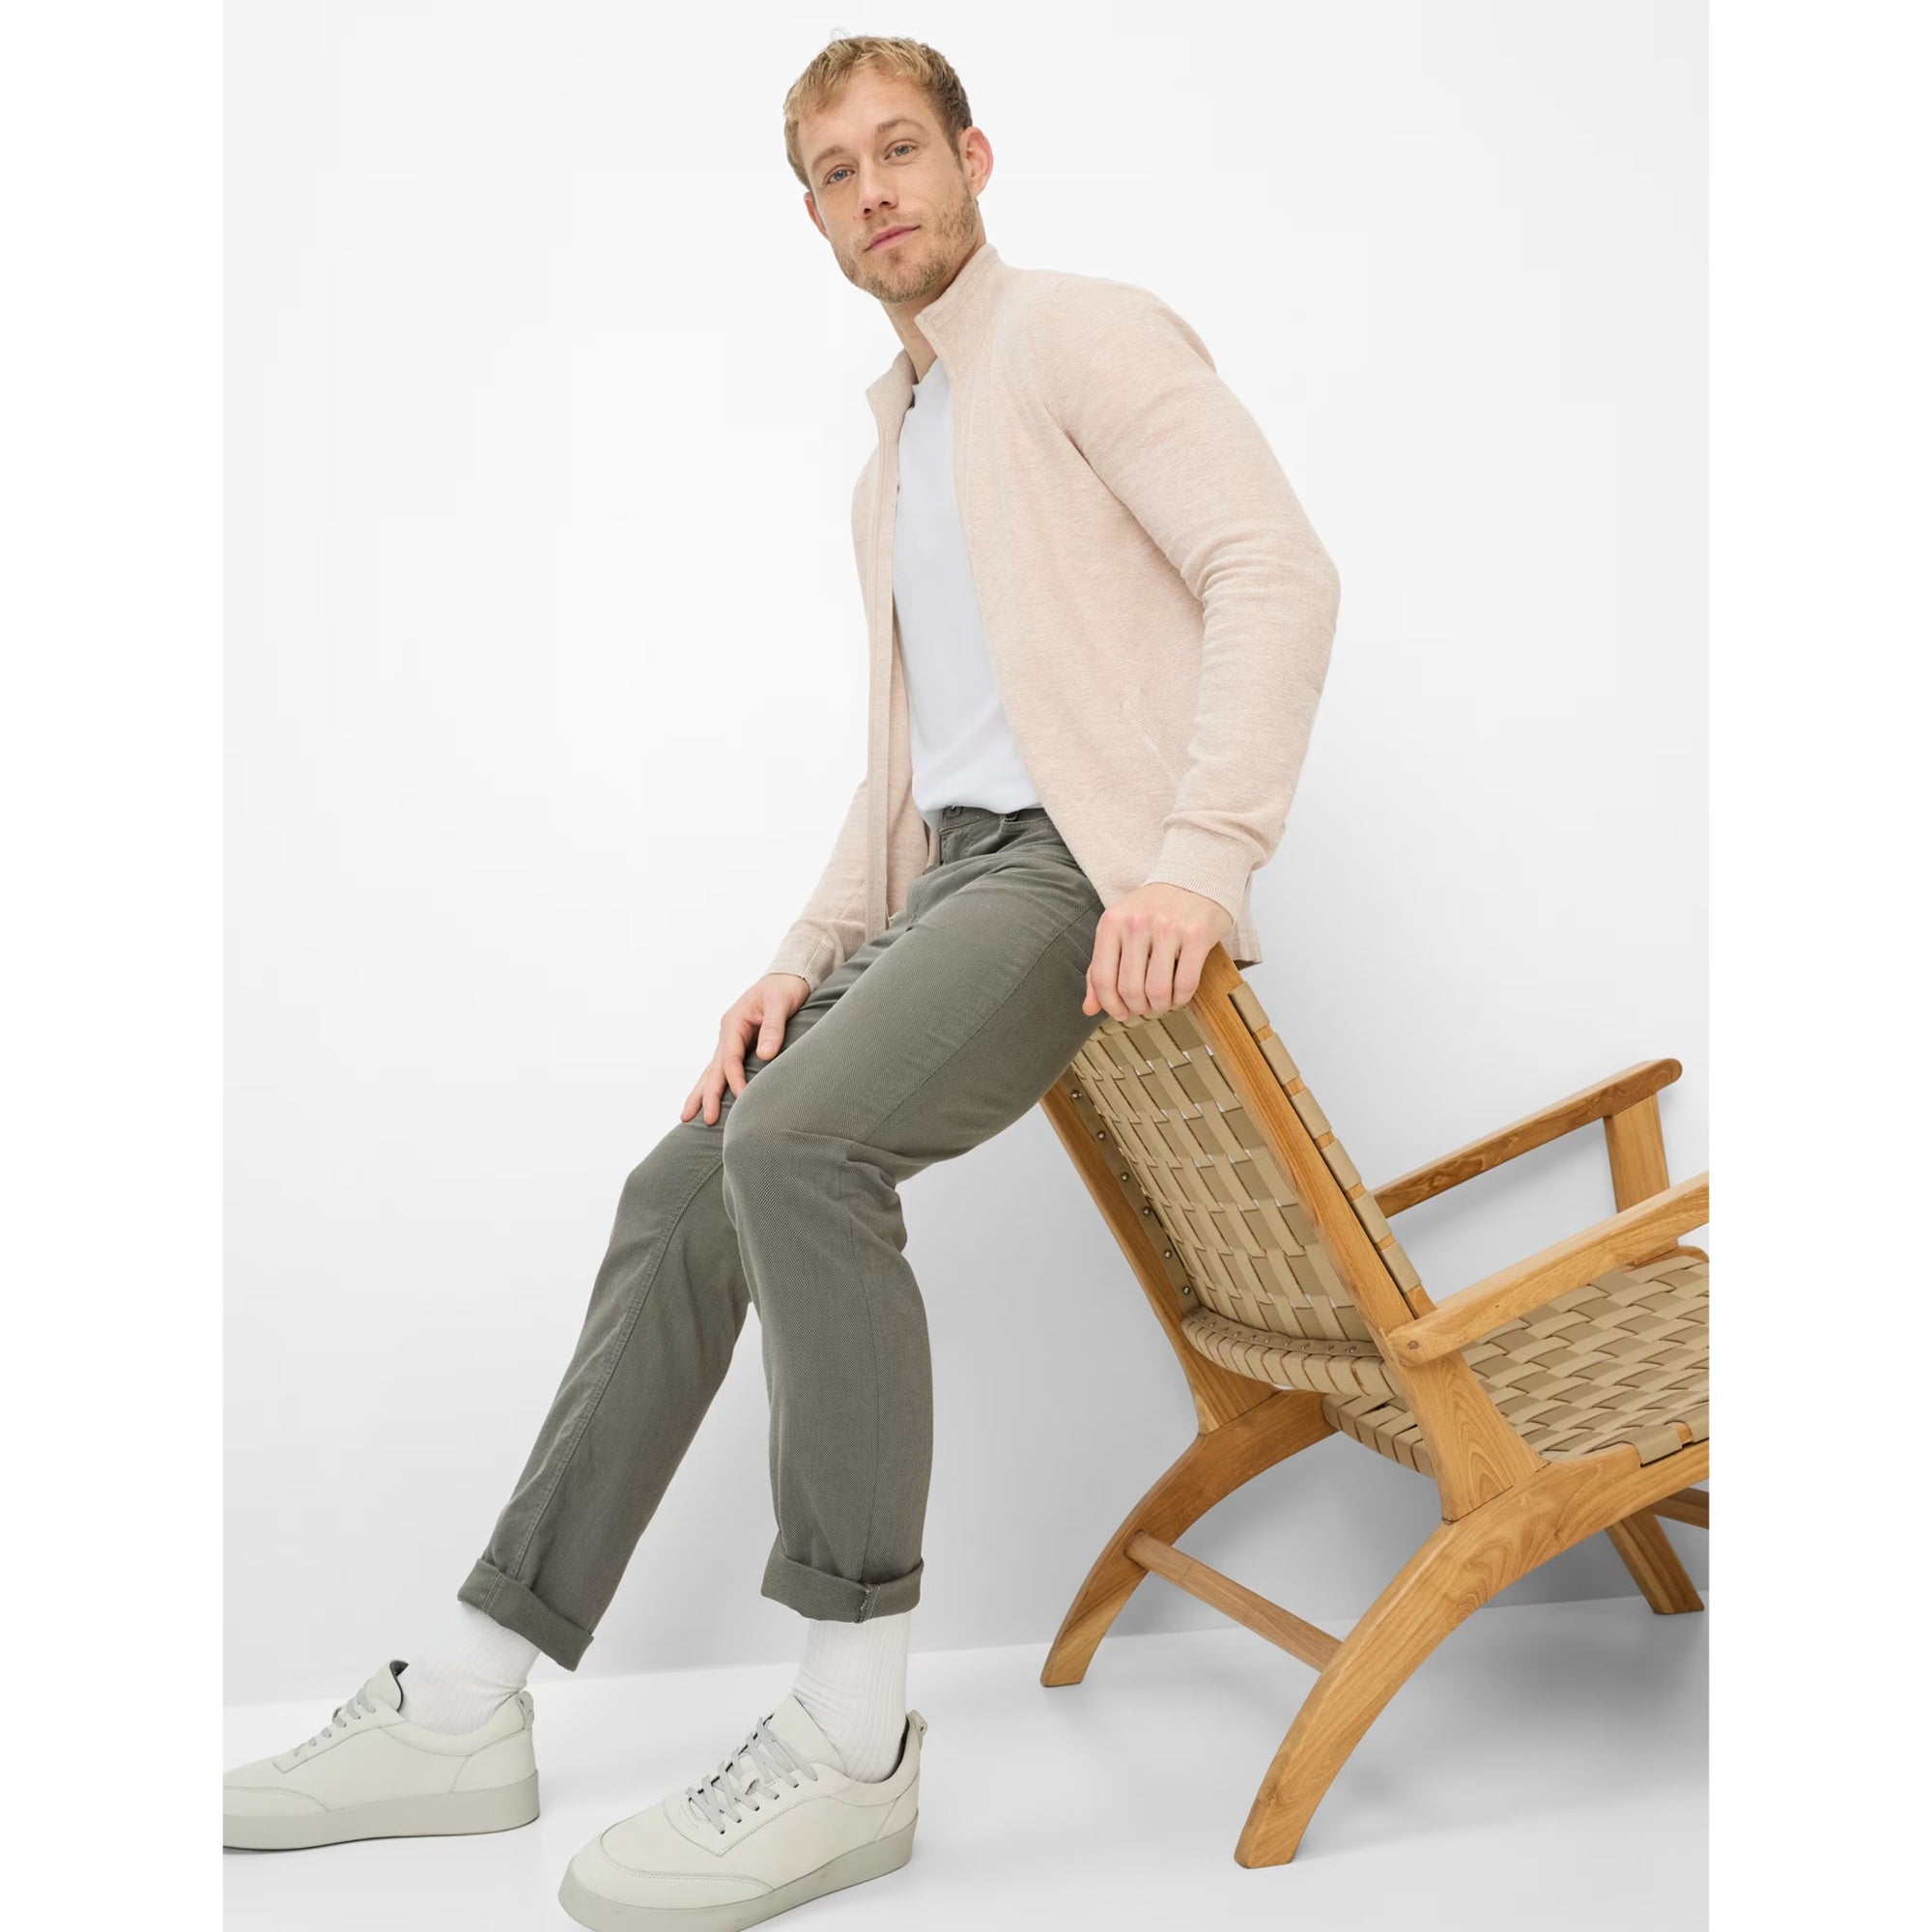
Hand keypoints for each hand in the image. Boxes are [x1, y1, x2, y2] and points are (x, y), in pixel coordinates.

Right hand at [681, 973, 811, 1125]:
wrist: (788, 976)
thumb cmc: (784, 988)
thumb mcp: (781, 1003)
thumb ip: (773, 1027)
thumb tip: (766, 1054)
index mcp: (734, 1023)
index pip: (730, 1058)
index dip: (735, 1080)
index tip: (743, 1098)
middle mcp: (728, 1033)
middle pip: (714, 1069)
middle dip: (706, 1095)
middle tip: (700, 1119)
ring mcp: (731, 1039)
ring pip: (713, 1071)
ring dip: (701, 1093)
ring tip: (687, 1116)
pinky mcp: (740, 1044)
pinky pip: (723, 1068)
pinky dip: (715, 1084)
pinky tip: (708, 1100)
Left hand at [1082, 883, 1232, 1020]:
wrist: (1194, 880)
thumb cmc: (1153, 910)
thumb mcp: (1119, 930)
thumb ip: (1102, 967)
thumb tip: (1088, 1009)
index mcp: (1111, 922)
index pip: (1102, 978)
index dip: (1110, 1005)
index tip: (1120, 1013)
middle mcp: (1136, 924)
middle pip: (1130, 989)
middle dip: (1138, 1008)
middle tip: (1146, 1006)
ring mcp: (1168, 929)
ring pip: (1158, 991)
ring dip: (1161, 1006)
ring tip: (1163, 1002)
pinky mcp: (1196, 936)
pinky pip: (1185, 983)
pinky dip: (1181, 998)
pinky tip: (1179, 995)